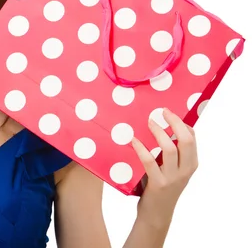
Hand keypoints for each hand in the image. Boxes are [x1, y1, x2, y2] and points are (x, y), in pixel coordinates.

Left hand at [131, 108, 198, 226]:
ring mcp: (172, 177)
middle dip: (175, 122)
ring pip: (170, 149)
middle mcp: (185, 170)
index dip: (182, 123)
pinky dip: (141, 149)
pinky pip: (149, 162)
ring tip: (149, 122)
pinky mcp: (158, 184)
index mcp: (191, 164)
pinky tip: (134, 140)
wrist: (157, 214)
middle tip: (163, 111)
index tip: (168, 112)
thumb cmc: (160, 186)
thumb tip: (156, 125)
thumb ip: (168, 152)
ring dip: (158, 133)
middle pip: (186, 141)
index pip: (192, 138)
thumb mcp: (171, 168)